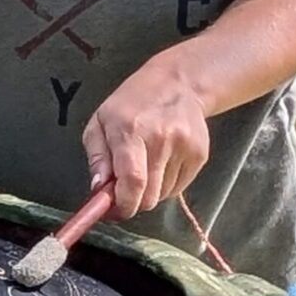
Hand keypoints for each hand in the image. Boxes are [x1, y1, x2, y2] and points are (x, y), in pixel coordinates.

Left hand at [83, 61, 210, 219]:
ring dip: (149, 192)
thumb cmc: (132, 103)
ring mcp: (184, 147)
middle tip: (124, 191)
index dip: (123, 205)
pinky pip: (178, 188)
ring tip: (144, 167)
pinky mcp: (199, 154)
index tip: (114, 212)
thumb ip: (96, 158)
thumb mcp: (100, 122)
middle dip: (133, 202)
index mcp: (130, 131)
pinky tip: (160, 163)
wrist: (178, 83)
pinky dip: (165, 185)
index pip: (132, 181)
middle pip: (149, 196)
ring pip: (163, 195)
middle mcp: (160, 139)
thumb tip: (99, 189)